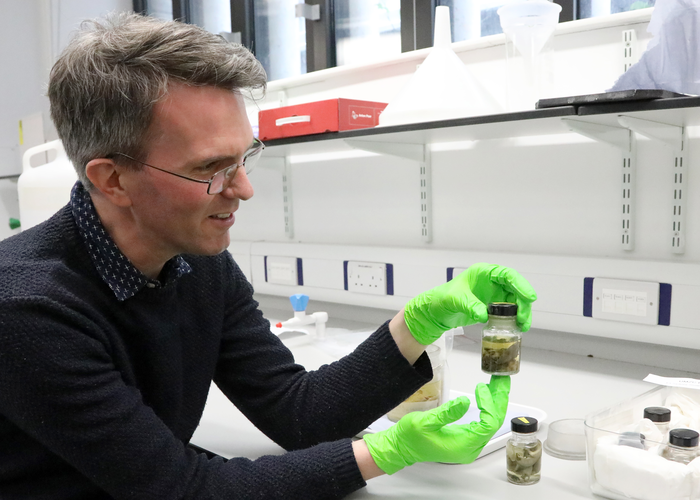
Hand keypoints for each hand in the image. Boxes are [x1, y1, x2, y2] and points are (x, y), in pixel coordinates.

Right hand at [363, 375, 510, 473]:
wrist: (401, 446)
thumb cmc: (410, 437)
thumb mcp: (426, 422)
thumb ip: (447, 413)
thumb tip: (466, 402)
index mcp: (463, 446)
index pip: (487, 424)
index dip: (488, 405)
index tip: (480, 388)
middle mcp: (470, 447)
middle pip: (493, 422)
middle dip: (498, 399)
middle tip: (501, 380)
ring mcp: (469, 443)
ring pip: (490, 421)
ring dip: (494, 401)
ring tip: (497, 383)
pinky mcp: (466, 437)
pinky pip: (483, 422)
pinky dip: (487, 407)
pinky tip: (487, 394)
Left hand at [403, 263, 536, 344]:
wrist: (437, 312)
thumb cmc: (443, 299)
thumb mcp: (454, 300)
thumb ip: (469, 305)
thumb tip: (484, 315)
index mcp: (484, 273)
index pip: (507, 275)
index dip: (520, 284)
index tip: (530, 297)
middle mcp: (492, 282)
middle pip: (515, 289)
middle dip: (523, 303)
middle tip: (523, 319)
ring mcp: (495, 294)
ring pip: (516, 301)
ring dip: (521, 313)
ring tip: (522, 327)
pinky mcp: (494, 306)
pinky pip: (510, 311)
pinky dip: (515, 319)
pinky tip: (517, 328)